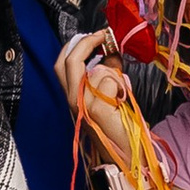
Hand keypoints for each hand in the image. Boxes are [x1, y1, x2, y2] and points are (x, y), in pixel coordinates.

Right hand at [59, 35, 137, 155]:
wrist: (128, 155)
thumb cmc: (120, 126)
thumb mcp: (111, 93)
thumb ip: (107, 73)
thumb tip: (111, 52)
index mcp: (73, 96)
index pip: (61, 64)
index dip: (76, 45)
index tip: (96, 34)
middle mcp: (72, 101)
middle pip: (68, 61)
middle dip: (87, 43)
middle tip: (104, 36)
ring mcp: (82, 106)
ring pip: (97, 71)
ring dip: (115, 75)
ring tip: (122, 91)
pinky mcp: (96, 110)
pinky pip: (108, 82)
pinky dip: (120, 86)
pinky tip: (122, 101)